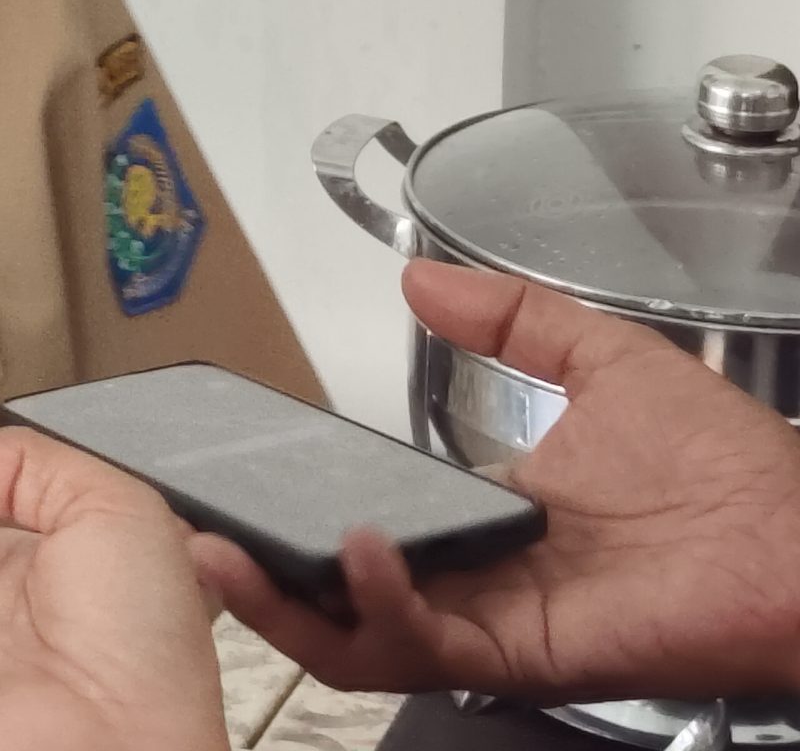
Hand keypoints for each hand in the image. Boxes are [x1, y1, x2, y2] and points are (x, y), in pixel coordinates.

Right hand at [197, 260, 799, 702]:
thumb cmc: (736, 468)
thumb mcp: (601, 357)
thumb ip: (510, 315)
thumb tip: (421, 275)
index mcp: (485, 521)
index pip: (359, 526)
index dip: (291, 509)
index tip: (234, 474)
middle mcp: (477, 580)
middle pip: (333, 599)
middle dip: (253, 576)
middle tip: (194, 530)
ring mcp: (493, 624)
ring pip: (356, 642)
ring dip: (285, 608)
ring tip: (233, 554)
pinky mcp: (522, 655)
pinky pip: (427, 648)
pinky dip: (379, 603)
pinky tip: (361, 550)